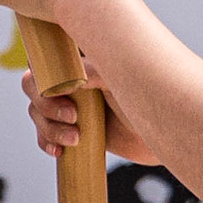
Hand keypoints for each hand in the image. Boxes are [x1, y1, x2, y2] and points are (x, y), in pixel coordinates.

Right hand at [24, 61, 157, 163]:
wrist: (169, 134)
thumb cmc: (152, 98)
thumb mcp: (124, 79)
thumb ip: (95, 71)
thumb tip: (66, 76)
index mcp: (85, 57)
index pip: (48, 51)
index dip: (42, 67)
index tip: (58, 87)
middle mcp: (74, 77)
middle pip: (34, 83)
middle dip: (45, 102)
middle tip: (73, 116)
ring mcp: (72, 103)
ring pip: (37, 110)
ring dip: (48, 126)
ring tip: (75, 139)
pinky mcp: (74, 127)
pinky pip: (45, 133)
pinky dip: (45, 141)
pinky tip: (59, 150)